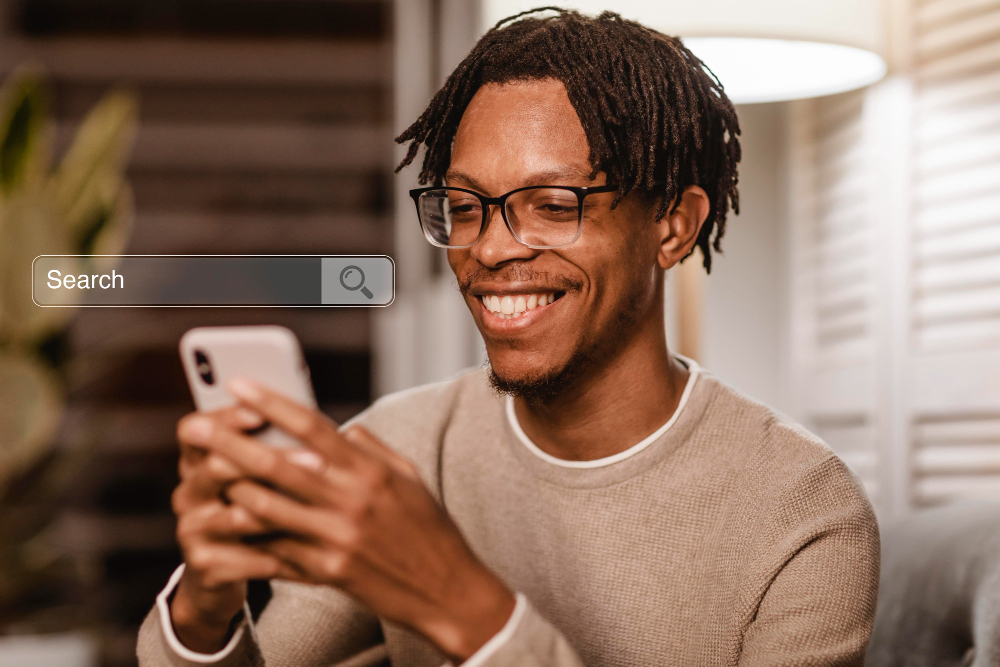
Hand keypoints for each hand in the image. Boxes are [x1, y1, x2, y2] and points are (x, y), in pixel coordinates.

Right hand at [170, 406, 303, 652]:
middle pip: (216, 467)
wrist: (219, 571)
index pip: (194, 430)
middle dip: (269, 461)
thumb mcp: (253, 476)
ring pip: (236, 516)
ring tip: (316, 508)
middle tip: (317, 462)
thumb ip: (271, 448)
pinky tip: (311, 549)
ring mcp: (193, 530)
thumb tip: (322, 421)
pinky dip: (280, 554)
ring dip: (280, 512)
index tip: (261, 413)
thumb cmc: (248, 509)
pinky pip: (246, 557)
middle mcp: (189, 493)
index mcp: (197, 463)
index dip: (224, 420)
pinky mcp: (204, 565)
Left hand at [184, 378, 516, 662]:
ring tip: (205, 472)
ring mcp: (336, 538)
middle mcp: (351, 500)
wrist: (447, 590)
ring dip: (230, 488)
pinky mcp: (328, 571)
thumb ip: (370, 450)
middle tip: (194, 427)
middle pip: (277, 463)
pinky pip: (276, 550)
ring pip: (266, 507)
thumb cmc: (428, 529)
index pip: (313, 425)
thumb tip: (341, 429)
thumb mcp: (408, 477)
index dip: (271, 403)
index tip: (238, 385)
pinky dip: (248, 536)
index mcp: (370, 470)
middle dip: (229, 442)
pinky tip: (225, 524)